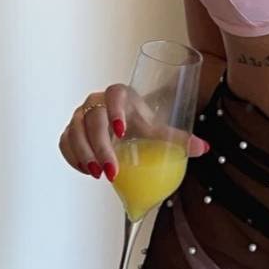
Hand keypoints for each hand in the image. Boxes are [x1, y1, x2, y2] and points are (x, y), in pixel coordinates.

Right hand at [58, 83, 209, 181]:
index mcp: (120, 95)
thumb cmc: (139, 123)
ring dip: (84, 155)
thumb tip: (204, 149)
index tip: (123, 132)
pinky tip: (86, 171)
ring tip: (97, 174)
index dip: (116, 111)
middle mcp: (97, 102)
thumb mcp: (156, 129)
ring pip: (74, 131)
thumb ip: (177, 139)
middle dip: (100, 147)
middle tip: (111, 171)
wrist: (120, 126)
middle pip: (92, 119)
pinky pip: (65, 142)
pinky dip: (72, 158)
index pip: (114, 94)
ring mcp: (80, 116)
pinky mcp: (70, 130)